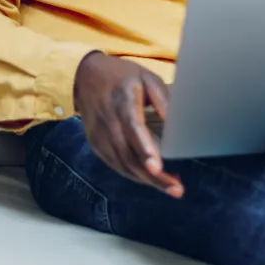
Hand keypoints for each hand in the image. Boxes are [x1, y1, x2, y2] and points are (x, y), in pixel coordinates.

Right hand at [74, 52, 183, 197]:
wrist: (86, 76)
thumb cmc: (123, 76)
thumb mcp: (147, 77)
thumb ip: (163, 99)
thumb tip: (178, 121)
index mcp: (123, 101)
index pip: (133, 129)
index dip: (145, 149)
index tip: (157, 166)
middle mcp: (108, 122)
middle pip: (129, 155)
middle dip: (153, 176)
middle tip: (177, 189)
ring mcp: (99, 136)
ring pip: (123, 165)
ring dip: (147, 179)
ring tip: (171, 186)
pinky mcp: (96, 145)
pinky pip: (116, 165)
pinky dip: (134, 174)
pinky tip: (152, 178)